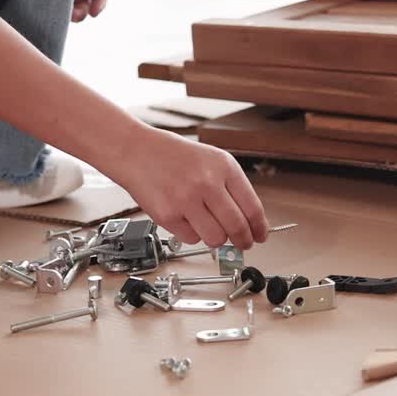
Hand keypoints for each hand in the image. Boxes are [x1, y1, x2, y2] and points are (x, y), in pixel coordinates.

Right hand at [104, 127, 269, 249]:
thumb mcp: (211, 160)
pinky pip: (192, 238)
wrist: (136, 152)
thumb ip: (230, 188)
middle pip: (237, 227)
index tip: (260, 236)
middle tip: (243, 244)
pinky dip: (192, 234)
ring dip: (217, 238)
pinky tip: (185, 218)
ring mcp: (186, 200)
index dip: (259, 228)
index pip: (252, 207)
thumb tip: (248, 222)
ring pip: (216, 238)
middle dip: (243, 241)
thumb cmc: (174, 156)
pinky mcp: (167, 215)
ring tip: (209, 227)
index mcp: (223, 167)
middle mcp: (206, 182)